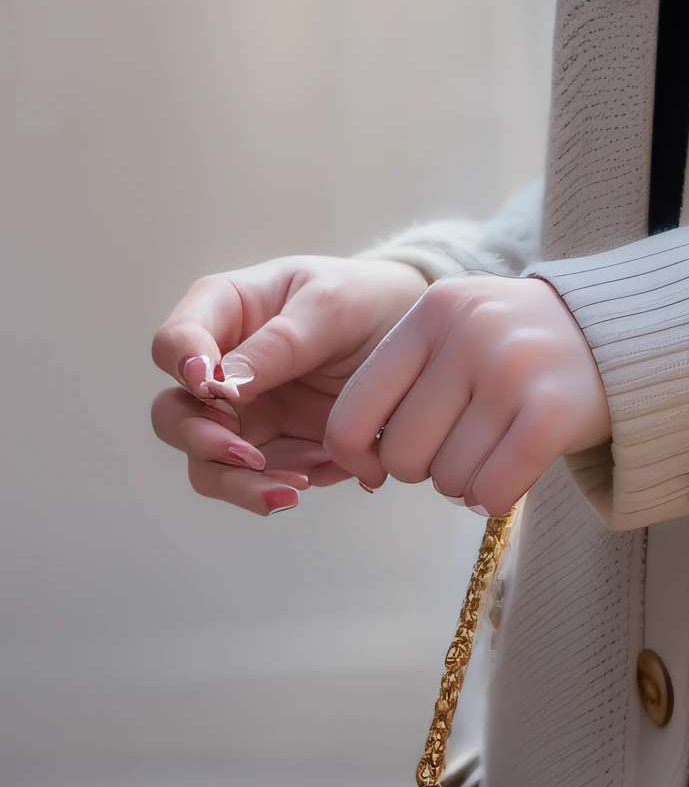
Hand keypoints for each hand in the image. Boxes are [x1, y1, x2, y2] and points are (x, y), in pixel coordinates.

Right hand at [150, 254, 428, 516]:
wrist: (418, 344)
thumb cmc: (365, 302)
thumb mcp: (330, 307)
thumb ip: (278, 343)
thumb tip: (219, 384)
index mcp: (225, 312)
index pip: (175, 341)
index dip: (182, 364)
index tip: (211, 385)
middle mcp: (221, 369)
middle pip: (173, 415)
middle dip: (201, 439)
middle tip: (246, 451)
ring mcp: (242, 414)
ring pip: (207, 464)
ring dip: (242, 481)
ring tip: (296, 485)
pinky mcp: (272, 448)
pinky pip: (256, 480)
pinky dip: (284, 483)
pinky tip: (326, 469)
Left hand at [325, 276, 610, 514]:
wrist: (618, 334)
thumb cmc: (516, 348)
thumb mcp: (455, 330)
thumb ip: (402, 382)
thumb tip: (360, 464)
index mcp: (432, 311)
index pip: (354, 410)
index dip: (356, 456)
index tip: (377, 467)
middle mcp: (469, 332)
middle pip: (403, 455)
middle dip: (425, 468)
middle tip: (460, 447)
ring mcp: (512, 368)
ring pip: (448, 479)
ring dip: (466, 482)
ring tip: (495, 449)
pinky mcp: (552, 410)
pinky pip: (492, 490)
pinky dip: (495, 497)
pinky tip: (511, 475)